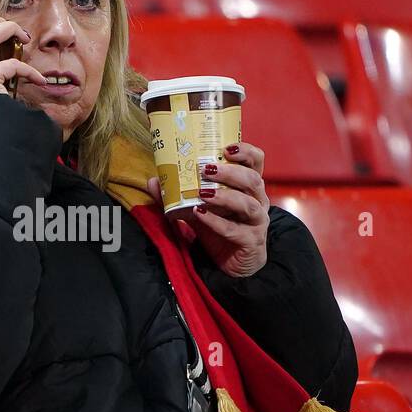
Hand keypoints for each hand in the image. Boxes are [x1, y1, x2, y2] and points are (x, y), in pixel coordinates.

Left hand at [146, 142, 269, 277]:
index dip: (246, 152)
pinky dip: (216, 222)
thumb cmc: (221, 230)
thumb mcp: (198, 210)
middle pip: (252, 180)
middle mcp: (257, 201)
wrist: (232, 264)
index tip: (226, 147)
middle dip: (230, 172)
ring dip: (225, 196)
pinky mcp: (251, 241)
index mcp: (249, 188)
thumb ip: (178, 196)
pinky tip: (200, 215)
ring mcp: (257, 222)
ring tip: (203, 193)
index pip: (256, 162)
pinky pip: (236, 230)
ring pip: (248, 204)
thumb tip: (153, 181)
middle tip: (206, 169)